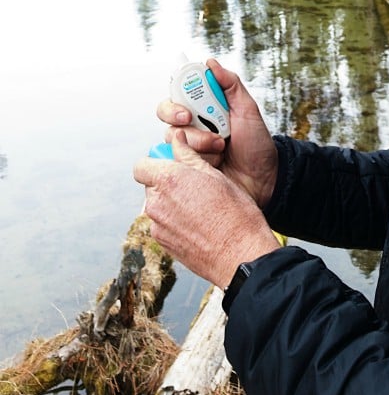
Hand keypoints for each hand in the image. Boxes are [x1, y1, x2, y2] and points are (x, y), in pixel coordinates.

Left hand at [134, 131, 279, 287]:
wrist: (241, 254)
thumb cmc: (234, 214)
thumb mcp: (215, 175)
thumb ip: (188, 155)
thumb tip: (177, 140)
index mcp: (168, 180)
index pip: (142, 165)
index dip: (155, 162)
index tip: (171, 163)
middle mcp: (157, 203)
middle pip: (151, 185)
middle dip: (166, 182)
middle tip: (193, 184)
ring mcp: (158, 226)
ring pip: (158, 205)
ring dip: (171, 202)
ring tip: (200, 206)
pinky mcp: (163, 244)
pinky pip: (163, 224)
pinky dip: (175, 221)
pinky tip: (198, 223)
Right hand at [157, 58, 278, 208]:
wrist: (263, 179)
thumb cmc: (256, 144)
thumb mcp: (248, 110)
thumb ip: (230, 84)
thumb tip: (211, 62)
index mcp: (205, 108)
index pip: (178, 94)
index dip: (176, 99)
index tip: (187, 109)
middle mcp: (192, 125)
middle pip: (166, 115)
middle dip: (178, 120)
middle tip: (192, 123)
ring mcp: (188, 147)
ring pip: (173, 138)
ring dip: (197, 143)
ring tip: (221, 148)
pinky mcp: (187, 168)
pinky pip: (176, 161)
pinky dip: (193, 161)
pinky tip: (212, 164)